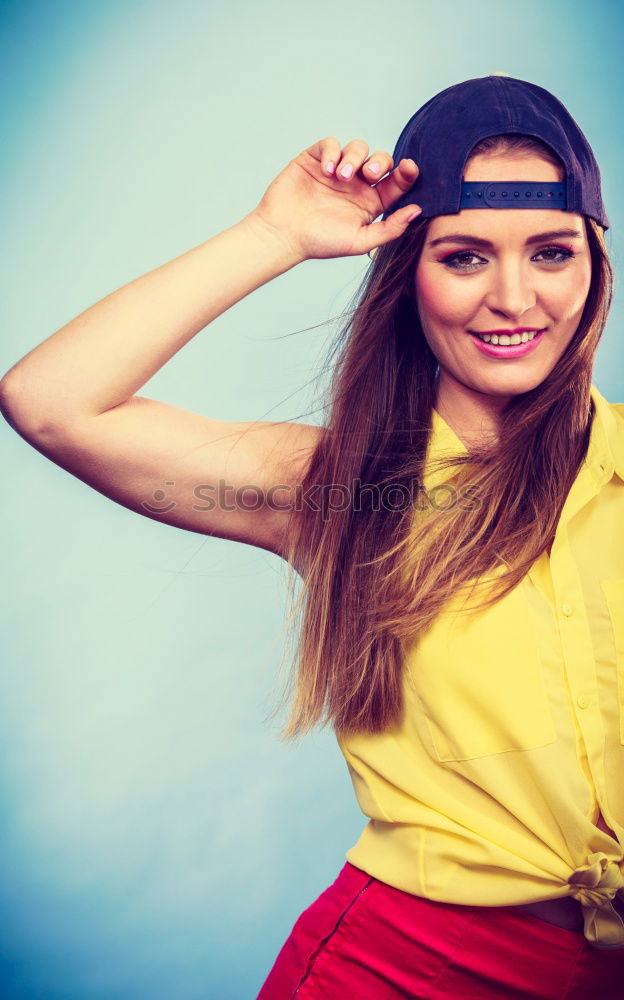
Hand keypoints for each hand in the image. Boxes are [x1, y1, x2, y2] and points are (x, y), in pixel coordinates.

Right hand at [247, 137, 420, 262]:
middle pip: (380, 159)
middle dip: (379, 162)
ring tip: (340, 176)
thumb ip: (390, 228)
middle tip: (368, 175)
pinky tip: (327, 170)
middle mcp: (356, 183)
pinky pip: (330, 143)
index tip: (409, 168)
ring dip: (354, 158)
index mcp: (371, 201)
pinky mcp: (316, 159)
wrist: (284, 235)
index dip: (406, 172)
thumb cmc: (320, 242)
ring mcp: (336, 169)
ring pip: (357, 148)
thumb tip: (417, 211)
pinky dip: (332, 151)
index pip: (396, 182)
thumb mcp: (360, 241)